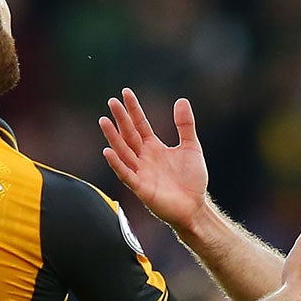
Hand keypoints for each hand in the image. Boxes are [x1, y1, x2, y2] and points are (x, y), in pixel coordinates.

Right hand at [100, 89, 209, 228]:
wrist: (195, 207)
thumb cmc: (192, 180)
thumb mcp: (191, 147)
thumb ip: (185, 126)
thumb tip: (181, 100)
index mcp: (154, 147)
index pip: (140, 124)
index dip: (133, 109)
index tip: (125, 93)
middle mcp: (144, 158)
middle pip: (129, 135)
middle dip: (121, 119)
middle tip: (112, 102)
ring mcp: (140, 172)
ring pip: (123, 152)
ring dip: (113, 137)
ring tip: (104, 121)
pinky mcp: (141, 188)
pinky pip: (126, 174)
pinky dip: (117, 164)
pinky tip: (108, 151)